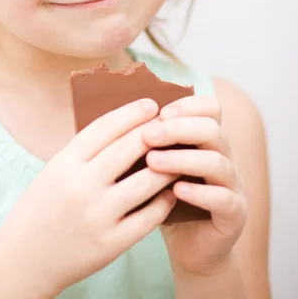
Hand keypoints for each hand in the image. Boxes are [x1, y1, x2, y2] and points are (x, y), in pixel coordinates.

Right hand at [0, 99, 177, 296]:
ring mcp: (98, 216)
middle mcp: (81, 186)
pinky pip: (149, 217)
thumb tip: (123, 127)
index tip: (150, 103)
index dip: (130, 113)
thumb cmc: (41, 208)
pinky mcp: (111, 243)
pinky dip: (164, 201)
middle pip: (127, 149)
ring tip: (179, 156)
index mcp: (64, 163)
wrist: (25, 259)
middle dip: (153, 131)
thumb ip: (84, 153)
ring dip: (167, 166)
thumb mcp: (54, 171)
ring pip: (146, 182)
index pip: (104, 128)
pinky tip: (170, 191)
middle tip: (171, 122)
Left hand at [142, 95, 246, 277]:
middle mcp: (225, 156)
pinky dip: (200, 192)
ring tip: (152, 162)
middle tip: (147, 135)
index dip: (186, 105)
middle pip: (212, 129)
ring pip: (217, 162)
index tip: (157, 112)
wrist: (188, 247)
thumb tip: (117, 116)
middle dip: (178, 129)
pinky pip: (224, 198)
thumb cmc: (165, 198)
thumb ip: (148, 143)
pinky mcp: (235, 214)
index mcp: (207, 140)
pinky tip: (176, 190)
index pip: (209, 108)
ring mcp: (233, 185)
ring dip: (182, 158)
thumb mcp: (155, 166)